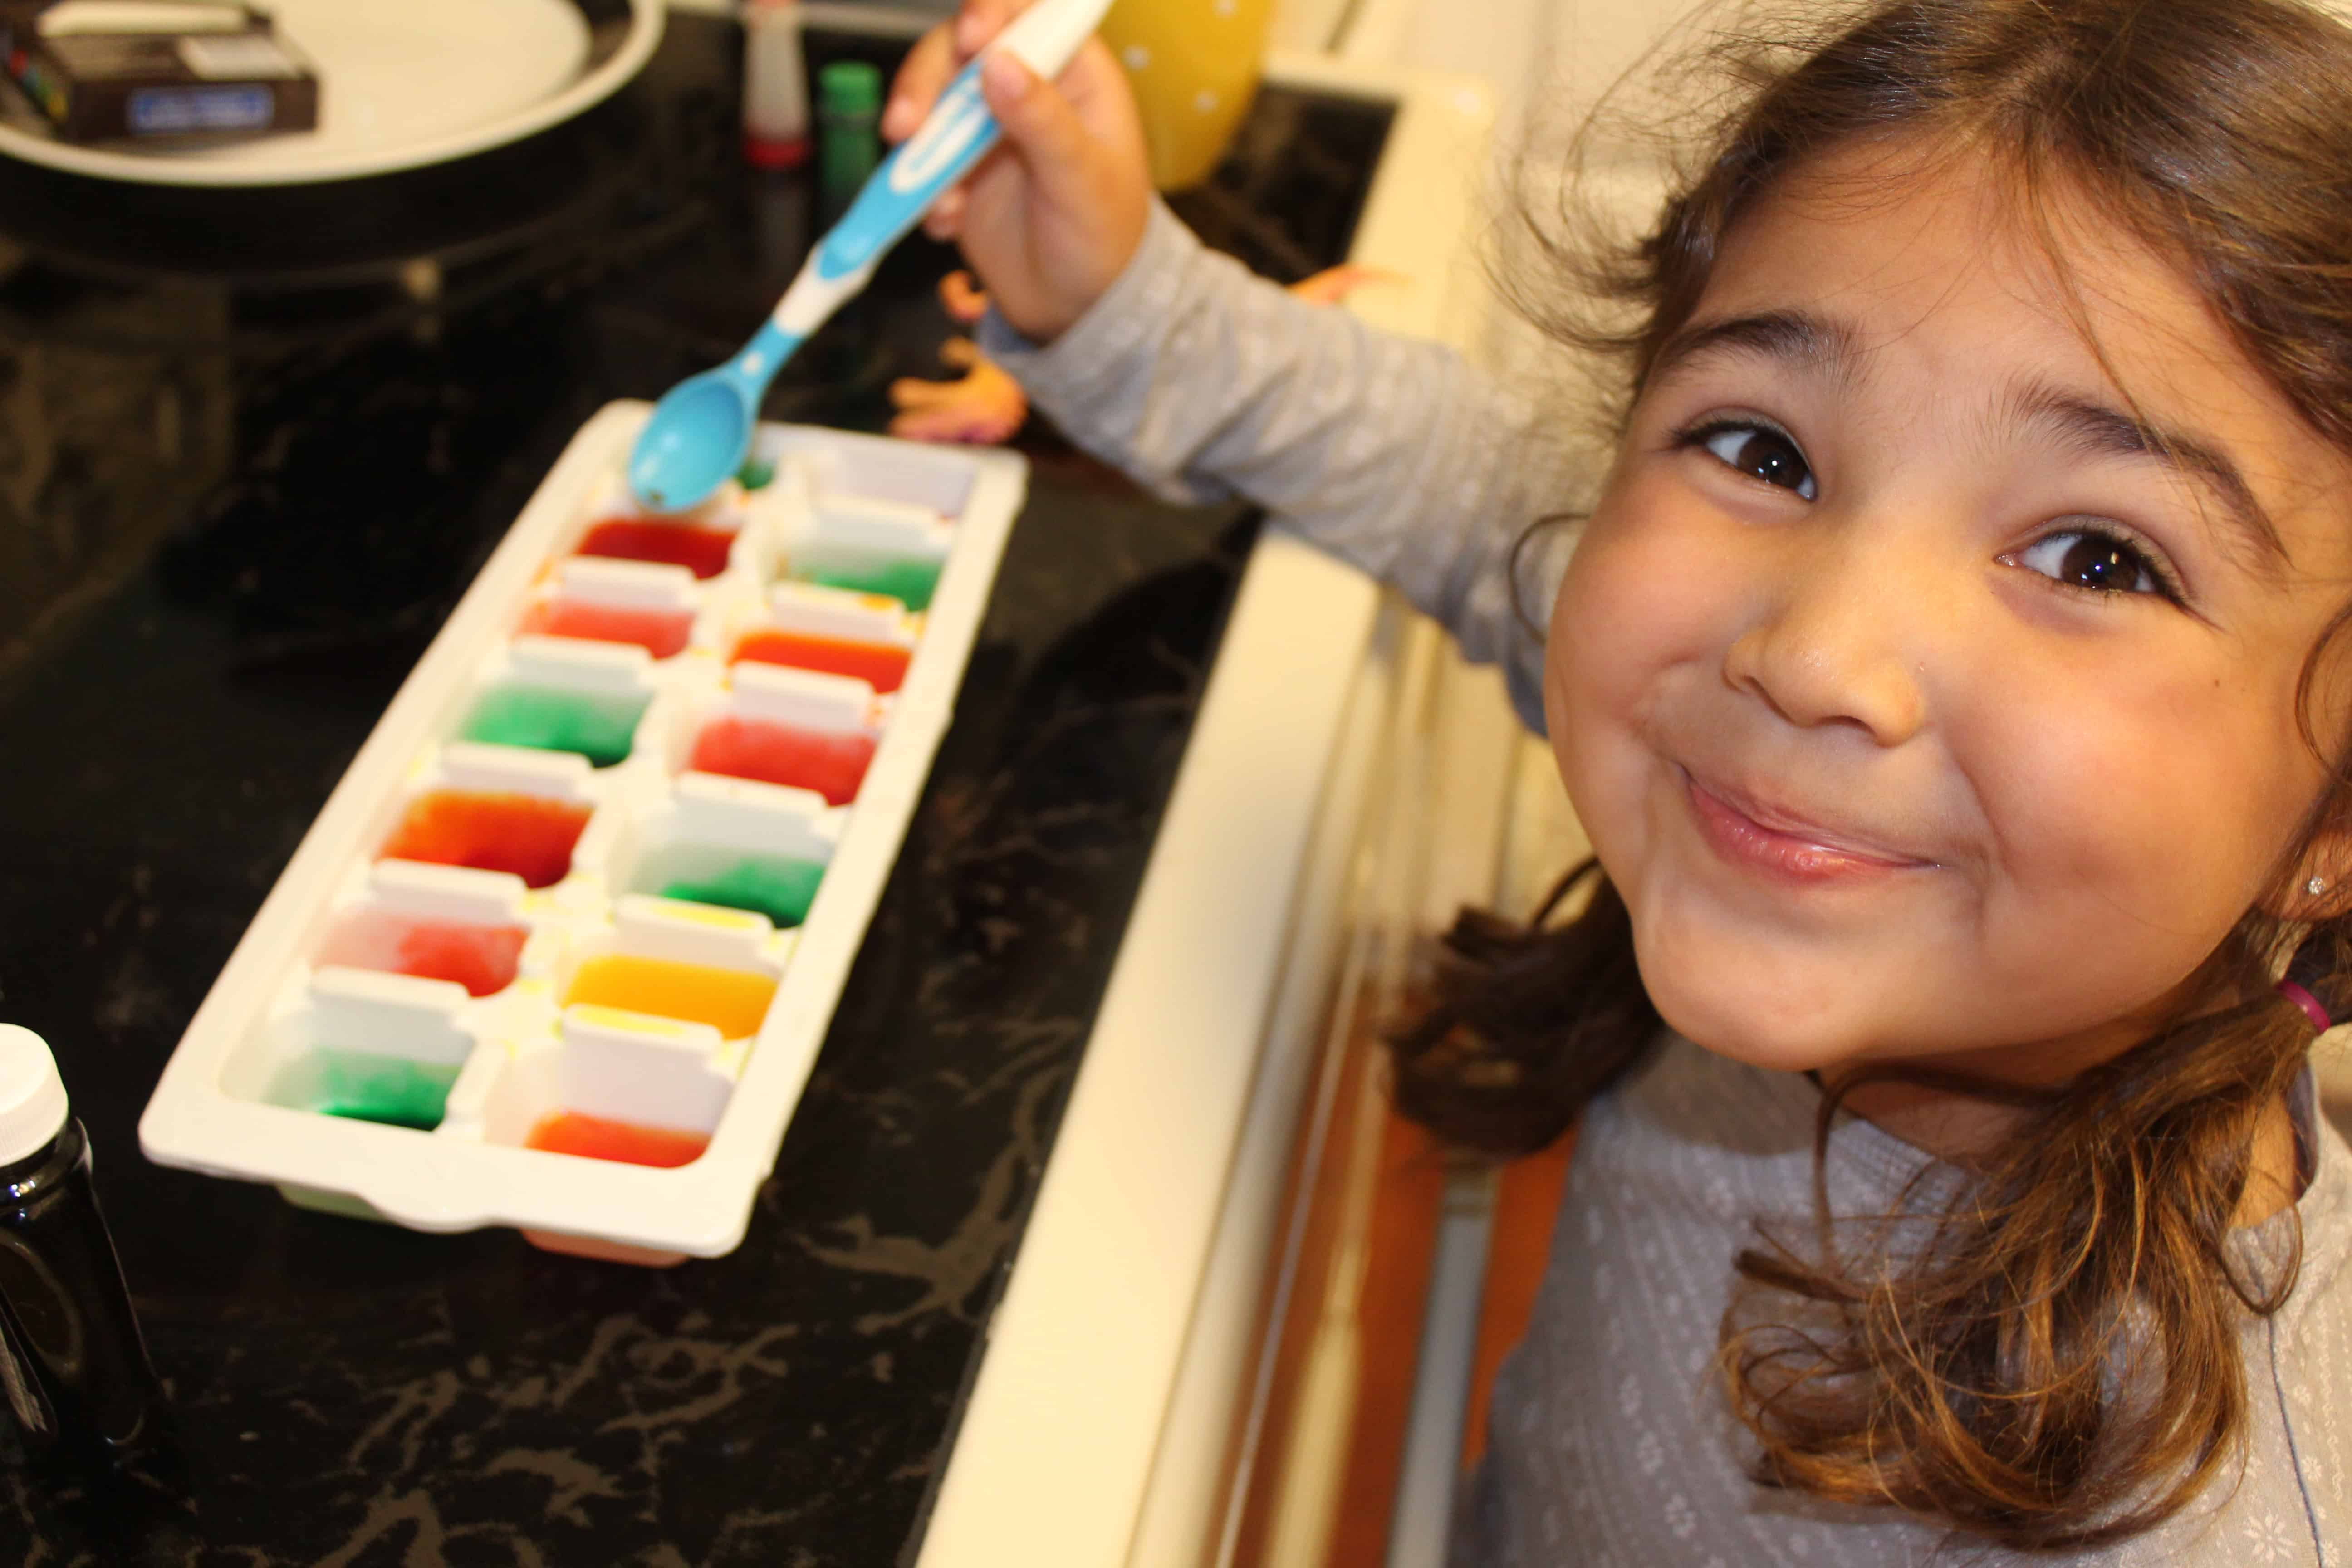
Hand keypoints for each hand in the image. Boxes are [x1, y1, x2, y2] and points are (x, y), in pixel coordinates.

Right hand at [882, 0, 1151, 343]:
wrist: (1078, 308)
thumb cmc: (1104, 239)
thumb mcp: (1082, 181)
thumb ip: (1043, 121)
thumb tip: (999, 64)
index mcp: (1073, 74)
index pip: (1027, 12)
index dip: (991, 14)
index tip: (972, 42)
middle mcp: (1025, 88)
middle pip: (959, 51)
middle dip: (928, 85)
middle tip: (907, 127)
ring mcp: (985, 126)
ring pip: (931, 102)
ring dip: (917, 143)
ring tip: (931, 196)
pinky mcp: (956, 165)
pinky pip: (920, 158)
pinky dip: (919, 187)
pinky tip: (944, 222)